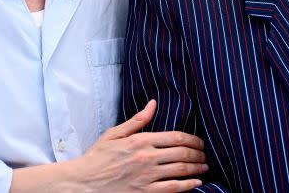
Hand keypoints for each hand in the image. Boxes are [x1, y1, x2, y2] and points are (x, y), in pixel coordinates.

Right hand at [74, 100, 207, 191]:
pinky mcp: (145, 192)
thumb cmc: (98, 157)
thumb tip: (153, 104)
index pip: (175, 137)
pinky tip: (197, 183)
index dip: (193, 139)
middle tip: (204, 155)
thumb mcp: (114, 134)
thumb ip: (137, 120)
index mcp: (140, 140)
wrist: (84, 182)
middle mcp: (146, 157)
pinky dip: (189, 185)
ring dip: (197, 168)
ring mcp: (147, 176)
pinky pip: (173, 188)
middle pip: (182, 153)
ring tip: (204, 167)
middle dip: (198, 154)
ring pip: (181, 170)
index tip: (200, 142)